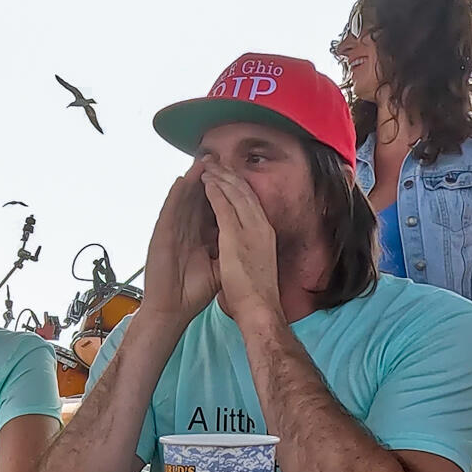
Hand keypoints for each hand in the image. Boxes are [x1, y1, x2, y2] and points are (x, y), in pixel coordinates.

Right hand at [138, 163, 219, 323]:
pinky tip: (183, 180)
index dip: (221, 190)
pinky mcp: (161, 236)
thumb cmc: (193, 291)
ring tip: (202, 159)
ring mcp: (173, 231)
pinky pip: (170, 212)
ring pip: (184, 200)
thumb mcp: (218, 267)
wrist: (173, 309)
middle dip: (207, 177)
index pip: (211, 207)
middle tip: (215, 155)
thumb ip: (228, 250)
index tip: (232, 173)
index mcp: (199, 236)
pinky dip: (176, 196)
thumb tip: (245, 240)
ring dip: (192, 179)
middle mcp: (186, 230)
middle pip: (198, 198)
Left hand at [198, 159, 283, 324]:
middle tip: (217, 160)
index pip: (251, 202)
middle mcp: (261, 228)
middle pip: (245, 193)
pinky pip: (224, 208)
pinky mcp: (237, 238)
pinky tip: (206, 182)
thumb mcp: (257, 265)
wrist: (261, 310)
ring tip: (209, 165)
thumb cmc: (258, 294)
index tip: (228, 174)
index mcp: (265, 235)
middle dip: (230, 175)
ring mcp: (251, 230)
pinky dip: (215, 193)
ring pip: (236, 195)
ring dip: (222, 178)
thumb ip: (251, 250)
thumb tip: (246, 248)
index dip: (239, 186)